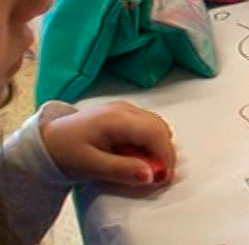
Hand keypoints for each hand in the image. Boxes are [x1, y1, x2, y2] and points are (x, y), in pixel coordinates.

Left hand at [41, 101, 175, 186]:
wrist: (46, 141)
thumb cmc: (63, 151)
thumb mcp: (90, 166)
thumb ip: (122, 170)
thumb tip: (151, 176)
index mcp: (116, 118)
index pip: (155, 133)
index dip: (165, 156)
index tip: (164, 178)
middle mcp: (125, 109)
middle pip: (160, 128)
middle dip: (164, 153)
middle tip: (157, 177)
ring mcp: (125, 110)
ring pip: (157, 127)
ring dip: (158, 149)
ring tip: (146, 169)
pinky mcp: (124, 115)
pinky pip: (147, 127)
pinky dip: (150, 144)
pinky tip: (137, 158)